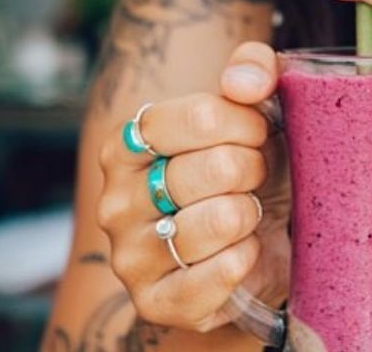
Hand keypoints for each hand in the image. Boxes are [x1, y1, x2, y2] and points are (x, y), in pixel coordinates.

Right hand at [97, 42, 283, 331]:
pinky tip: (243, 251)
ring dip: (251, 215)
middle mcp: (116, 199)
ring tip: (244, 215)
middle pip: (219, 166)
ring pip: (223, 219)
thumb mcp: (253, 110)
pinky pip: (223, 272)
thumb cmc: (246, 170)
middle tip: (250, 179)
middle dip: (255, 169)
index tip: (255, 134)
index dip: (247, 123)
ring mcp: (131, 255)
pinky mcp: (157, 301)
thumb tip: (245, 80)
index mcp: (127, 143)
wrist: (252, 246)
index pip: (203, 115)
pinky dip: (248, 258)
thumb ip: (252, 69)